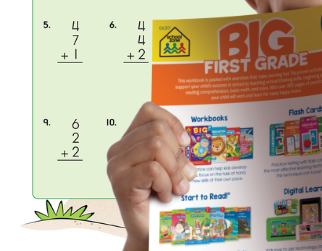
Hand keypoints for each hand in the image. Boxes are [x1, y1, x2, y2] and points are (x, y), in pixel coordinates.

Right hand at [107, 102, 195, 250]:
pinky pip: (153, 169)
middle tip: (183, 174)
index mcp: (129, 140)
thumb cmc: (162, 194)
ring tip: (175, 187)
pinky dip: (166, 183)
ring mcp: (116, 166)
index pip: (149, 111)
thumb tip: (186, 139)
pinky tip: (164, 194)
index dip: (172, 122)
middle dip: (177, 152)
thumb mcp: (171, 164)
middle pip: (157, 128)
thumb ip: (173, 147)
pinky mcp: (120, 182)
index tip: (185, 143)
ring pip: (156, 145)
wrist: (151, 230)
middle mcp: (118, 150)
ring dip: (174, 169)